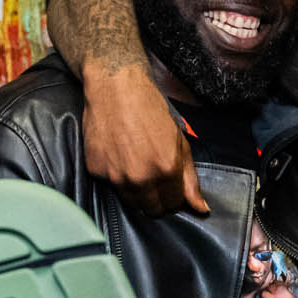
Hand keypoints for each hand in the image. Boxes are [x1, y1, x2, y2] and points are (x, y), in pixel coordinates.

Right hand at [81, 64, 209, 217]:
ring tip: (139, 167)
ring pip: (132, 202)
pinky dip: (118, 177)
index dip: (175, 198)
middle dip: (158, 200)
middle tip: (156, 180)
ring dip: (139, 192)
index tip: (172, 188)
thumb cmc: (150, 109)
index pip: (173, 205)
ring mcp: (115, 177)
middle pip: (152, 210)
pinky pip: (112, 186)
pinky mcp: (96, 171)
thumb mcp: (180, 141)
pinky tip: (121, 156)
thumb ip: (190, 178)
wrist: (116, 88)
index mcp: (166, 171)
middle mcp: (140, 179)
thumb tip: (200, 208)